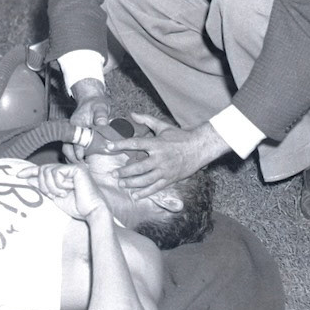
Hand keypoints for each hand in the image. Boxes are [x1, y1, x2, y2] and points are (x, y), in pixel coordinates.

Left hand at [30, 163, 109, 219]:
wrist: (91, 211)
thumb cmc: (77, 207)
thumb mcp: (55, 196)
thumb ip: (43, 187)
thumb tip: (29, 179)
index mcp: (64, 175)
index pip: (44, 169)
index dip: (31, 171)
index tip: (19, 175)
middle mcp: (68, 169)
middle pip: (43, 169)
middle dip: (43, 184)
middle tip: (52, 194)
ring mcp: (73, 167)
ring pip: (48, 171)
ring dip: (51, 186)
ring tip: (62, 193)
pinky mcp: (77, 169)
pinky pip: (57, 173)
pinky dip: (59, 184)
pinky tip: (68, 189)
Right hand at [64, 79, 111, 160]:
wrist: (91, 100)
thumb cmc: (96, 104)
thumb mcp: (101, 107)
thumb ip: (101, 115)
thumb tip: (102, 123)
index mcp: (76, 123)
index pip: (74, 139)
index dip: (77, 149)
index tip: (81, 157)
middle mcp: (71, 129)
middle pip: (66, 146)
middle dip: (71, 158)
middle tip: (81, 167)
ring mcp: (72, 133)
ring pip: (67, 148)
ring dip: (72, 158)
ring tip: (81, 166)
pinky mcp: (74, 136)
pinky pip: (71, 147)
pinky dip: (74, 155)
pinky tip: (81, 161)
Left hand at [105, 112, 228, 199]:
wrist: (200, 148)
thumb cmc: (180, 137)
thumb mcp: (163, 127)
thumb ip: (147, 120)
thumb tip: (132, 113)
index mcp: (156, 144)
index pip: (135, 144)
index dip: (121, 145)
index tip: (109, 147)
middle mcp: (160, 158)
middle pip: (138, 167)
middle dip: (124, 172)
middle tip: (113, 174)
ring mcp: (165, 170)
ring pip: (145, 179)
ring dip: (131, 183)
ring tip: (121, 183)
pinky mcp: (170, 179)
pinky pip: (155, 188)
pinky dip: (145, 193)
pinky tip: (135, 195)